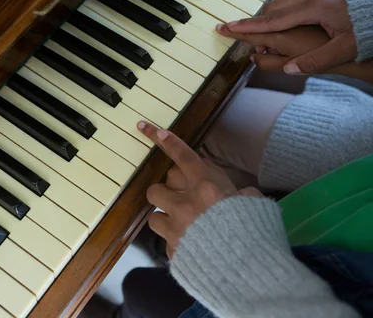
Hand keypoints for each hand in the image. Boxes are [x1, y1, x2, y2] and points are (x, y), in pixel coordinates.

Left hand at [138, 121, 262, 258]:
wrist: (248, 273)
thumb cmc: (256, 234)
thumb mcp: (254, 204)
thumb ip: (241, 195)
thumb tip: (238, 195)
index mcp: (206, 187)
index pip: (181, 156)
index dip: (164, 141)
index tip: (145, 129)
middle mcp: (185, 204)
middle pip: (156, 188)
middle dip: (165, 191)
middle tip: (178, 197)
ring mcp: (176, 229)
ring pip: (153, 215)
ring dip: (164, 217)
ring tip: (180, 225)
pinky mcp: (173, 252)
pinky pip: (166, 243)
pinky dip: (176, 243)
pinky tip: (192, 248)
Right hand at [220, 0, 356, 74]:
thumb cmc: (370, 28)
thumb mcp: (344, 50)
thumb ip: (316, 61)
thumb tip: (288, 70)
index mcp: (314, 8)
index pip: (271, 20)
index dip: (247, 26)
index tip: (227, 28)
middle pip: (273, 8)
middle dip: (255, 21)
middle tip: (241, 34)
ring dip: (269, 14)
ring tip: (261, 29)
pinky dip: (283, 7)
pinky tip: (285, 17)